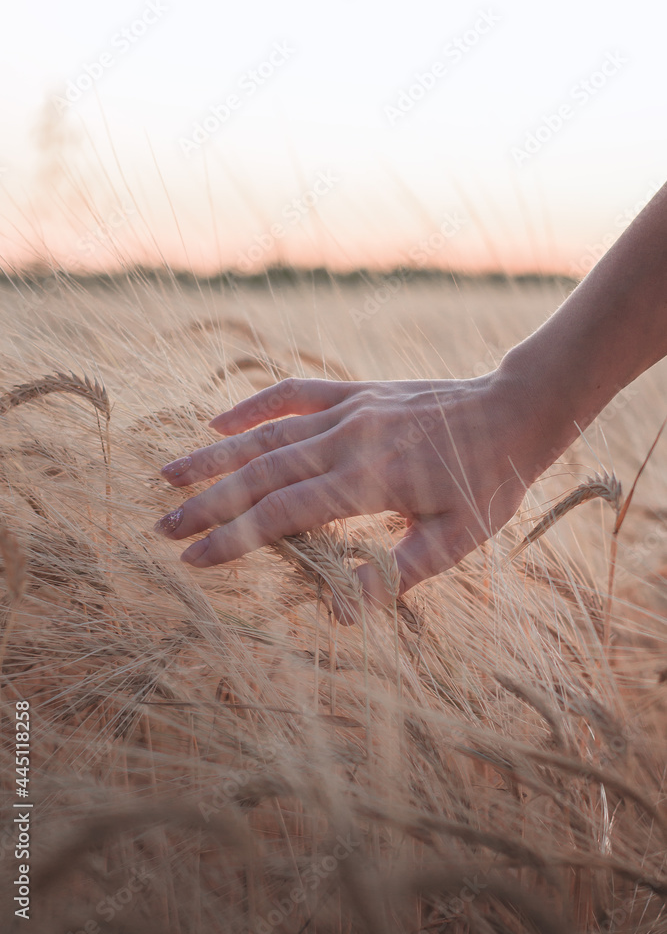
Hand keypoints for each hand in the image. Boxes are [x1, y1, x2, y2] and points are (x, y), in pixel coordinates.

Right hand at [154, 371, 546, 621]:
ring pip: (267, 434)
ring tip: (169, 476)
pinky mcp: (355, 392)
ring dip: (215, 455)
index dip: (236, 537)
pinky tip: (218, 418)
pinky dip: (254, 404)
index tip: (195, 558)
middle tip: (163, 526)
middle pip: (262, 473)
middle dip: (209, 503)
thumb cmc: (487, 482)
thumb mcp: (455, 541)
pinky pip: (294, 392)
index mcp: (370, 480)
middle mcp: (349, 440)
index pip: (286, 513)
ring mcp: (349, 411)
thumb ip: (395, 574)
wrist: (515, 410)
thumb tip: (339, 614)